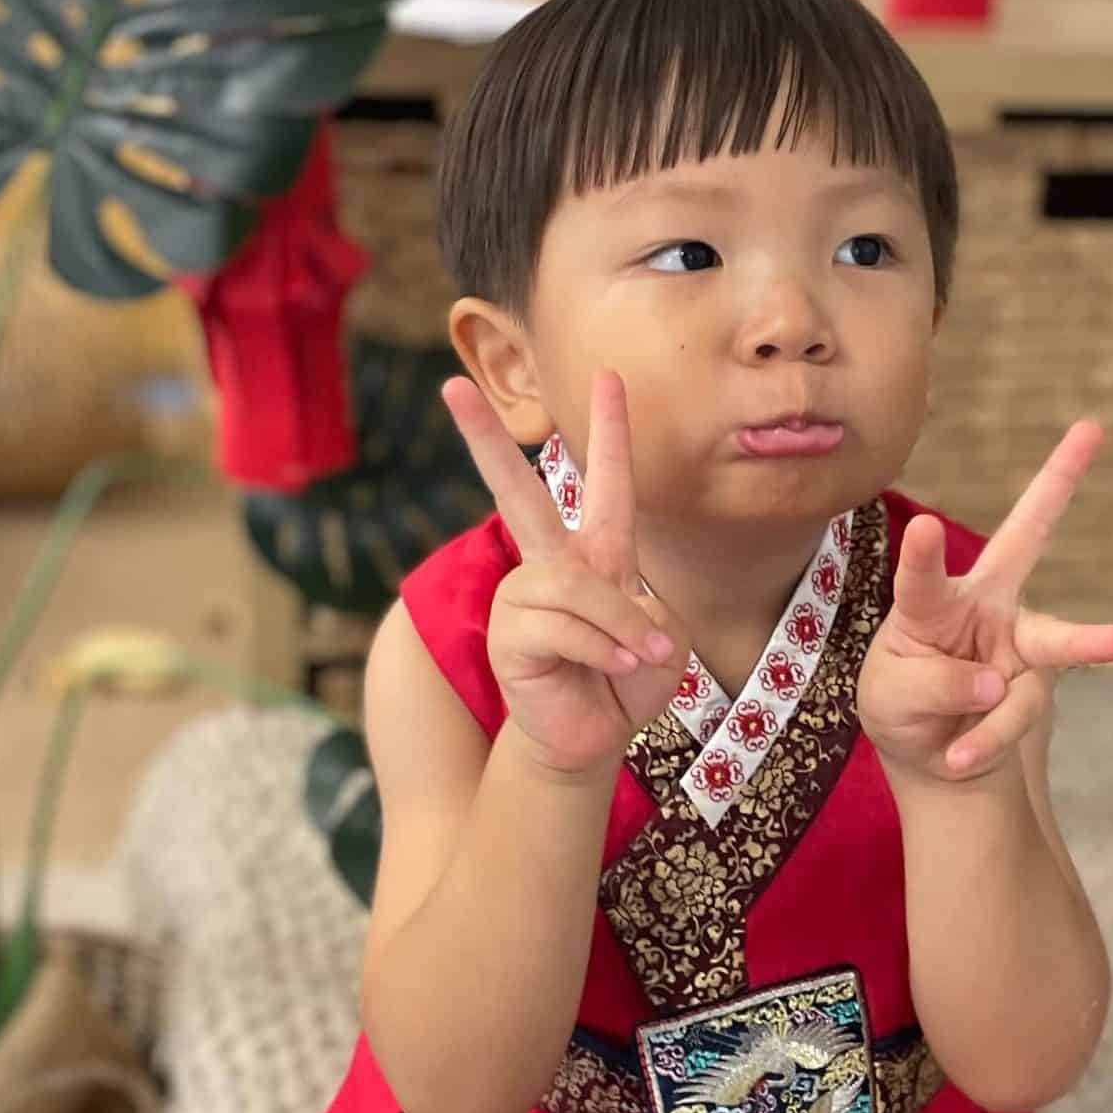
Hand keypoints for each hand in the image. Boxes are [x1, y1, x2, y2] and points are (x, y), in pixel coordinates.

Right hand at [443, 369, 685, 778]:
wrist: (593, 737)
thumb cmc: (628, 682)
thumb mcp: (662, 641)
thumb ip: (642, 611)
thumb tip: (601, 604)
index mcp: (597, 552)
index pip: (606, 482)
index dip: (610, 429)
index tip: (609, 375)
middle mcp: (553, 564)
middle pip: (518, 491)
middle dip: (484, 439)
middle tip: (450, 386)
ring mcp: (524, 596)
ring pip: (574, 585)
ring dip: (620, 626)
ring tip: (638, 658)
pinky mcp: (510, 633)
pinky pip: (563, 625)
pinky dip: (602, 649)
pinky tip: (611, 669)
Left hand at [859, 421, 1112, 786]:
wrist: (935, 758)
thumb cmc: (903, 707)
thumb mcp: (890, 698)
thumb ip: (931, 685)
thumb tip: (996, 684)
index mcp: (931, 601)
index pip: (923, 574)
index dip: (923, 555)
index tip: (922, 526)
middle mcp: (985, 608)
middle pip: (1026, 539)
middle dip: (1058, 482)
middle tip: (1091, 430)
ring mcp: (1020, 646)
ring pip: (1052, 641)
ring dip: (1085, 642)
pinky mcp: (1038, 686)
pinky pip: (1017, 714)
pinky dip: (983, 742)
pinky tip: (956, 757)